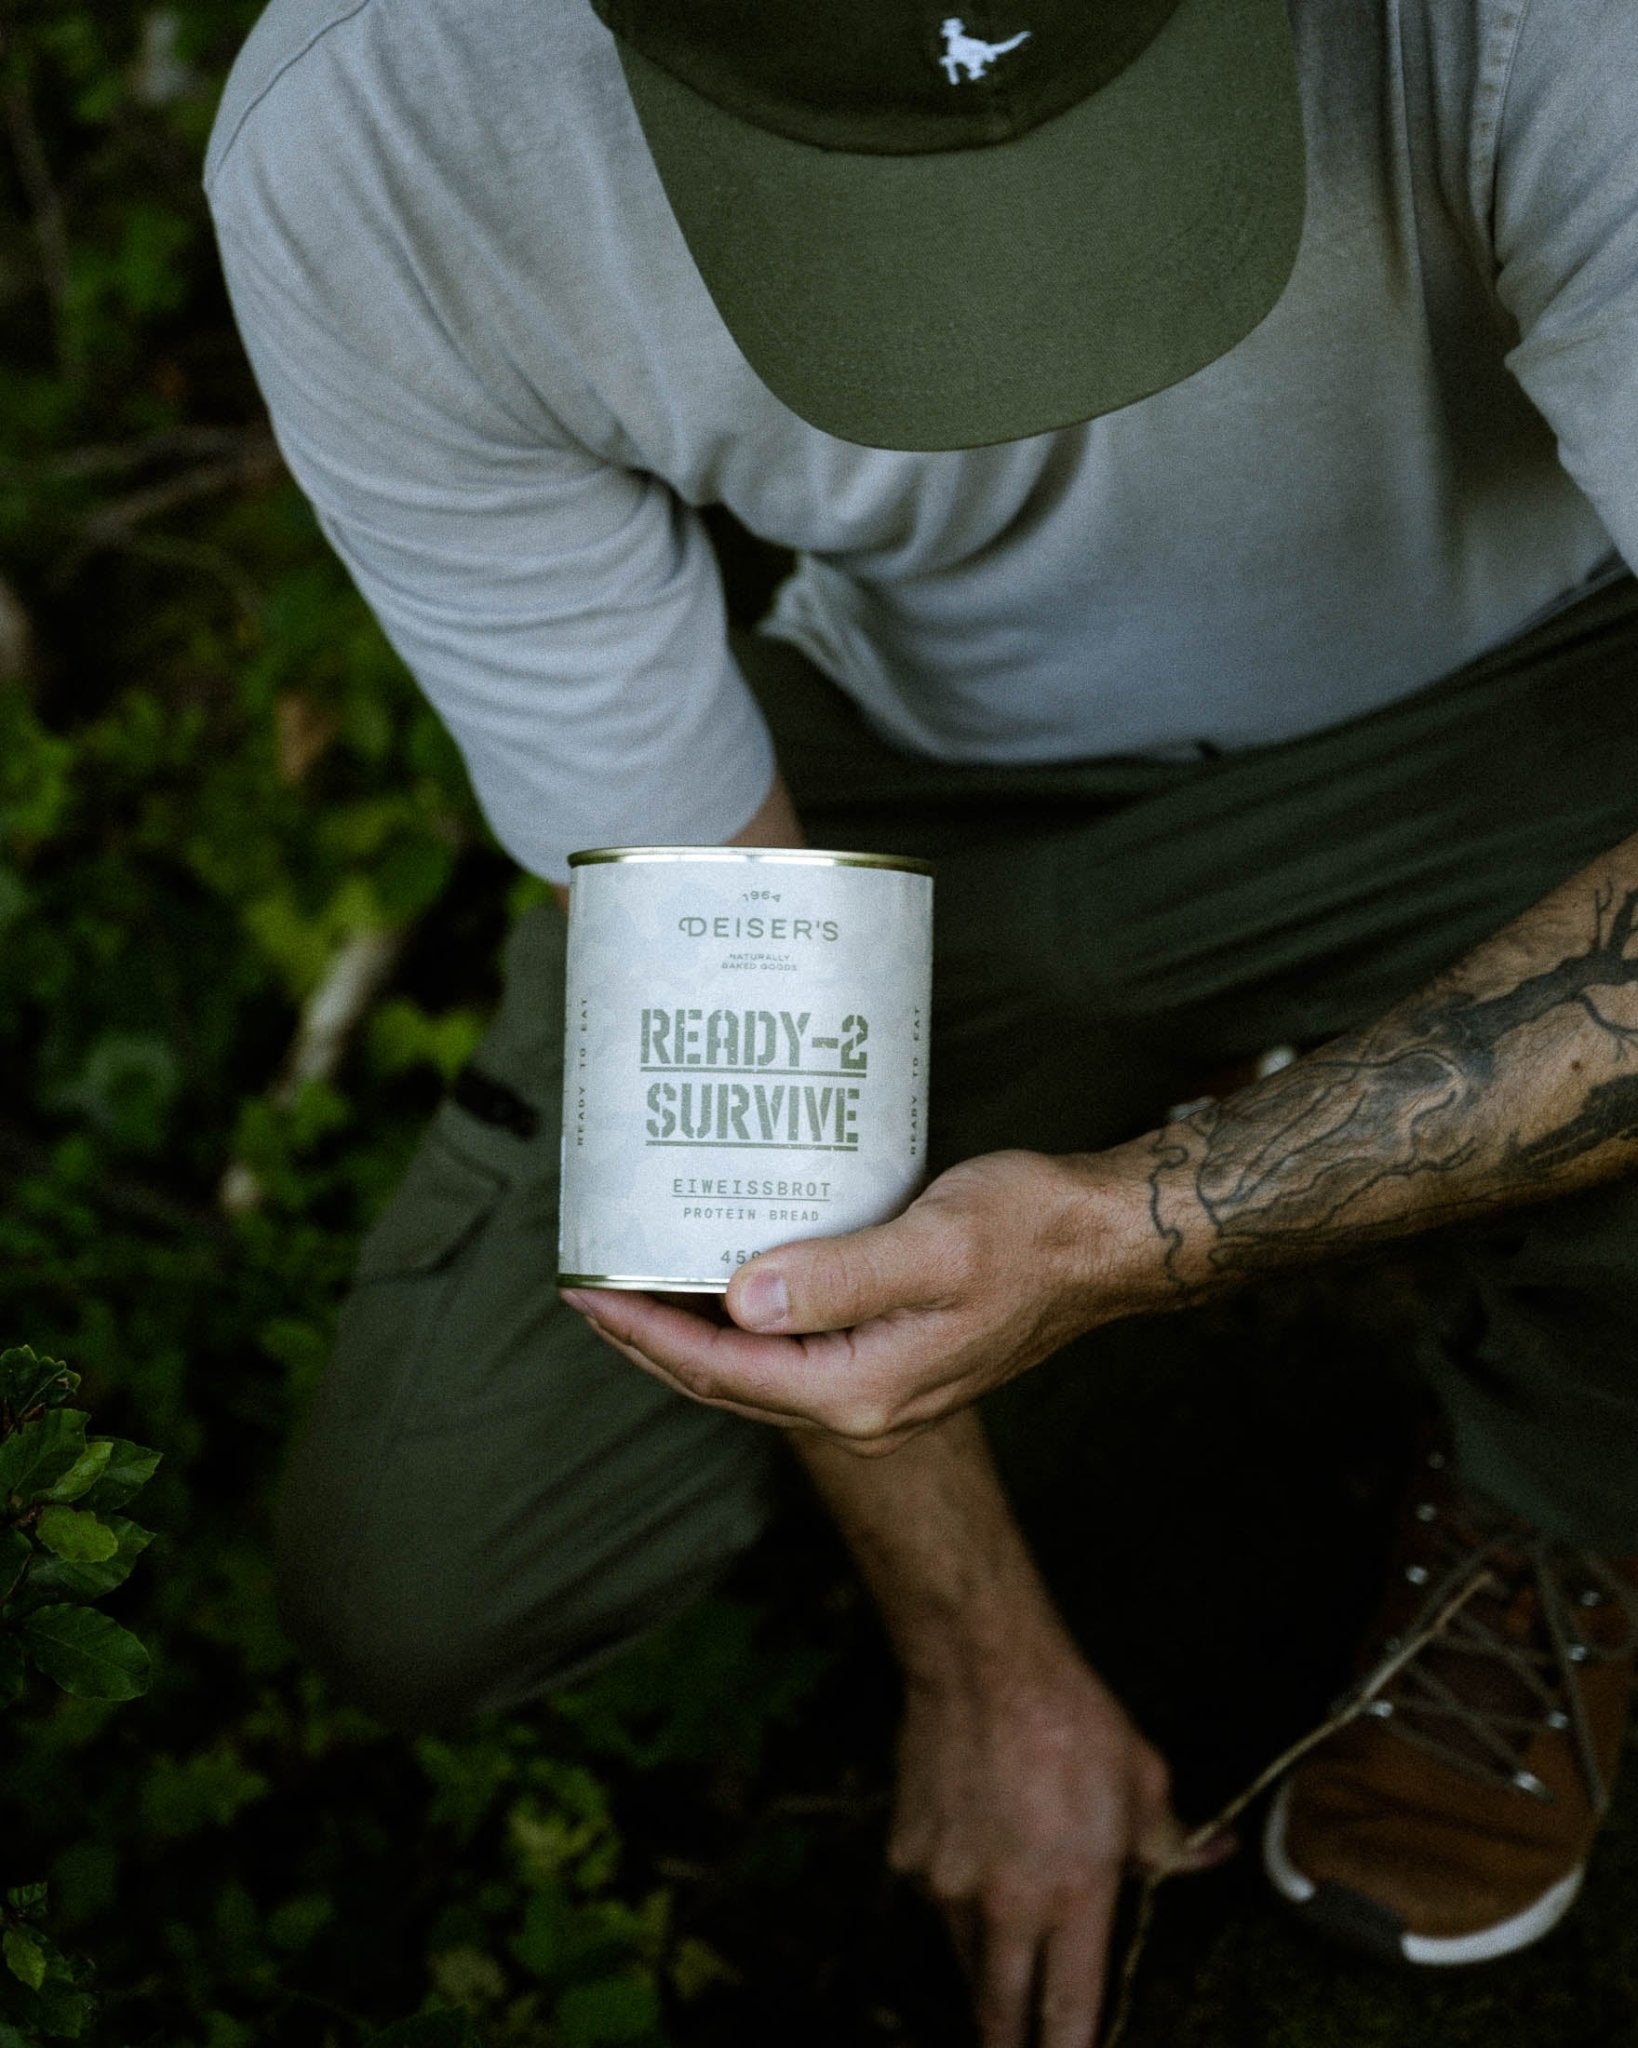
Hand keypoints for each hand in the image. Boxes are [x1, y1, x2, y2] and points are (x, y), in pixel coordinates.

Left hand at [561, 1147, 1154, 1453]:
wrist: (1105, 1244)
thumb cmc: (1031, 1232)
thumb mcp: (934, 1243)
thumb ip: (839, 1277)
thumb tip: (740, 1301)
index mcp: (863, 1389)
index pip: (723, 1370)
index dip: (644, 1334)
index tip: (586, 1293)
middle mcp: (866, 1406)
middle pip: (727, 1383)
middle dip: (650, 1341)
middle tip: (587, 1291)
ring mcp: (881, 1389)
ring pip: (756, 1373)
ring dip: (690, 1338)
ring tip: (634, 1288)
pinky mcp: (893, 1359)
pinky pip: (791, 1354)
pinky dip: (742, 1327)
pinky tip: (721, 1284)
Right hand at [890, 1627, 1225, 2047]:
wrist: (984, 1666)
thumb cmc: (1072, 1719)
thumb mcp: (1142, 1778)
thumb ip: (1172, 1839)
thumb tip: (1213, 1855)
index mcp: (1074, 1897)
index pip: (1071, 2010)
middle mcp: (1006, 1906)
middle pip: (1001, 2012)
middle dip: (1010, 2045)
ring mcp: (948, 1885)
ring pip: (964, 1957)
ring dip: (984, 1971)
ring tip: (997, 1969)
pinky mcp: (907, 1856)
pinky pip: (932, 1899)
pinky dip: (951, 1897)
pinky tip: (968, 1858)